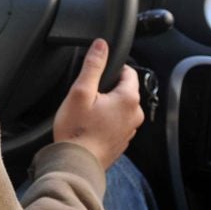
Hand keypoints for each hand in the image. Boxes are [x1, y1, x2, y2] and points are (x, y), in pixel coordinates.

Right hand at [53, 38, 144, 169]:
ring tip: (86, 112)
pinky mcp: (121, 141)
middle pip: (124, 90)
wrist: (76, 164)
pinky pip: (116, 122)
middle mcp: (135, 114)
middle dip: (107, 88)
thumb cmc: (77, 130)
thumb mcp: (81, 91)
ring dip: (106, 105)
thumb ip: (93, 65)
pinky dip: (105, 120)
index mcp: (129, 99)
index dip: (111, 68)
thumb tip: (101, 45)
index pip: (128, 71)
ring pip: (120, 107)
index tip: (95, 75)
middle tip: (86, 96)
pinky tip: (89, 126)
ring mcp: (130, 130)